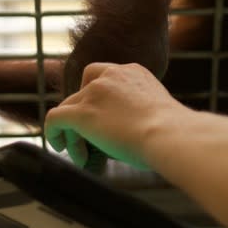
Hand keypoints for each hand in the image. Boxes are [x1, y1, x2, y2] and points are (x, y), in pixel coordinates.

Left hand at [45, 62, 183, 168]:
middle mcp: (112, 75)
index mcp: (134, 72)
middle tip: (87, 135)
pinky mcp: (82, 113)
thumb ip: (142, 111)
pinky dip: (54, 132)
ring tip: (81, 155)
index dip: (97, 97)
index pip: (105, 76)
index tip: (102, 119)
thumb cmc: (173, 133)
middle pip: (83, 90)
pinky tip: (60, 146)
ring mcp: (95, 92)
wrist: (170, 135)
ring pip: (69, 108)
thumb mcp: (158, 111)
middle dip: (82, 112)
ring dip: (73, 132)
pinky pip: (55, 118)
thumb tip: (135, 131)